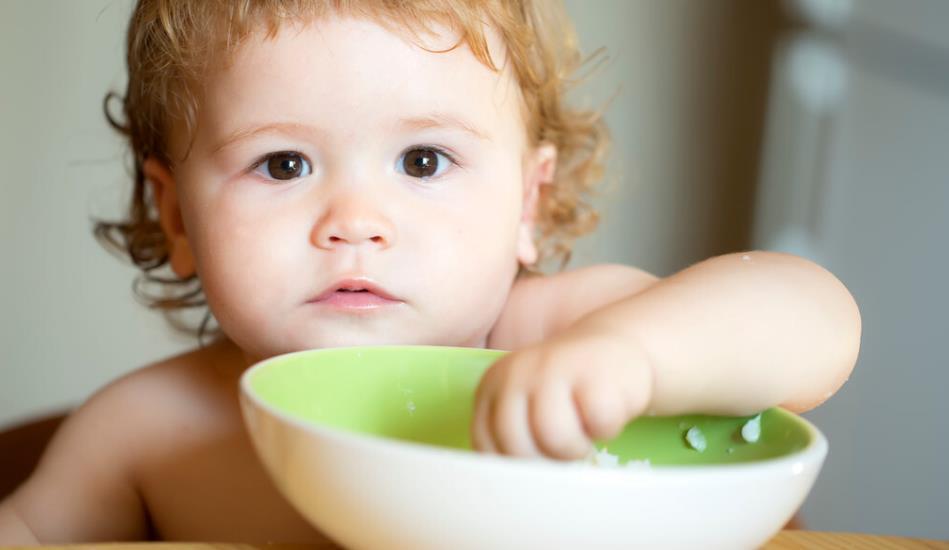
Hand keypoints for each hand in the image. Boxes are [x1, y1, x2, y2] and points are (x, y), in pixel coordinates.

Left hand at [471, 329, 652, 459]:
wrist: (614, 348)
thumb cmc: (568, 389)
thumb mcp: (527, 405)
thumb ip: (510, 435)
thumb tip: (511, 488)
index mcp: (493, 384)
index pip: (486, 444)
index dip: (512, 465)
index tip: (535, 459)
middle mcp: (518, 372)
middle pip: (515, 444)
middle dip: (543, 460)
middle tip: (562, 447)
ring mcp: (556, 369)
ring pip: (554, 437)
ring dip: (574, 448)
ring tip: (583, 432)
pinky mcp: (597, 375)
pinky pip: (597, 426)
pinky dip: (606, 429)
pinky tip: (605, 410)